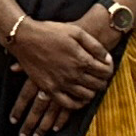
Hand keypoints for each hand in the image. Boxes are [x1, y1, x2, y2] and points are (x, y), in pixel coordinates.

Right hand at [5, 12, 116, 135]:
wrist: (25, 38)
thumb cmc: (51, 31)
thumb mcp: (76, 32)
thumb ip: (94, 45)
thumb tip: (107, 58)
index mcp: (81, 59)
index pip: (105, 71)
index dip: (110, 70)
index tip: (107, 67)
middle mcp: (73, 74)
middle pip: (97, 85)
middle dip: (103, 81)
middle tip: (101, 77)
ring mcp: (61, 83)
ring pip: (86, 96)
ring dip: (93, 92)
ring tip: (92, 86)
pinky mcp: (49, 89)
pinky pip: (68, 104)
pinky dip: (77, 104)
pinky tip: (80, 99)